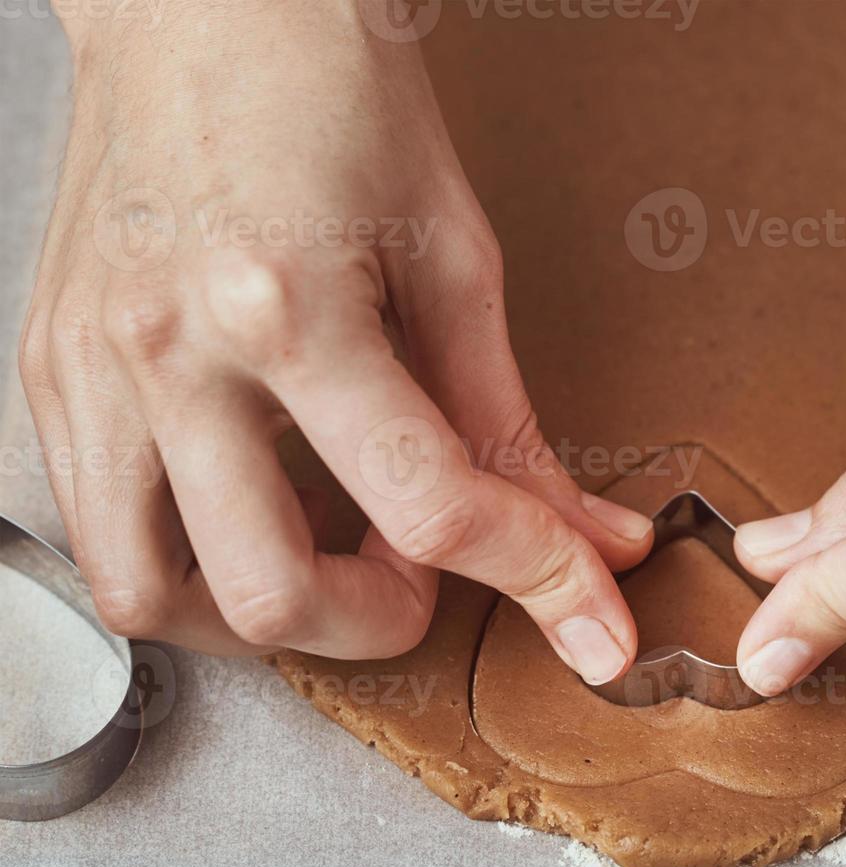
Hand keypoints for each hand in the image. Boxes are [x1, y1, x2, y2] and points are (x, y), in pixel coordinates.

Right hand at [19, 1, 650, 681]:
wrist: (202, 1)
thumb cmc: (335, 91)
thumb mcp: (454, 254)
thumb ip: (509, 418)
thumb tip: (585, 533)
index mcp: (287, 306)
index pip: (428, 507)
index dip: (537, 579)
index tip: (589, 614)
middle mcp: (166, 352)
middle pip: (271, 594)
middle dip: (380, 622)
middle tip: (426, 574)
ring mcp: (88, 368)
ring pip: (151, 597)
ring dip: (263, 617)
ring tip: (330, 560)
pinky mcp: (46, 368)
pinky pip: (96, 531)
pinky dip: (183, 562)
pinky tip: (248, 513)